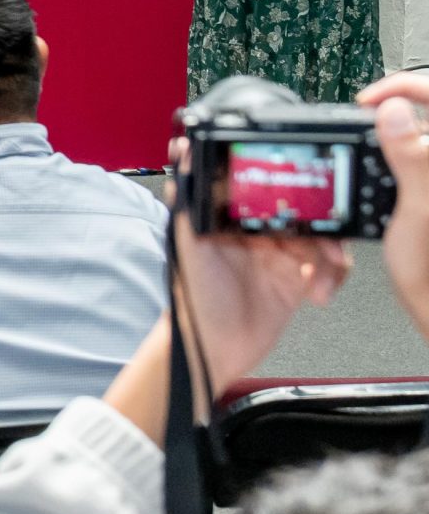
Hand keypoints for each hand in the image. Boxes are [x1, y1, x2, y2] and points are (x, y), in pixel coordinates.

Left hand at [174, 210, 348, 393]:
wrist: (212, 352)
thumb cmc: (192, 301)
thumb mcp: (188, 248)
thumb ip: (188, 206)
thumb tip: (182, 162)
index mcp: (230, 222)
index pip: (268, 195)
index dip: (292, 195)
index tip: (309, 201)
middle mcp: (254, 237)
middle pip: (300, 214)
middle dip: (321, 226)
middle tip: (328, 244)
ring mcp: (276, 259)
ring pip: (318, 240)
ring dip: (329, 256)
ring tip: (319, 281)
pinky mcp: (294, 282)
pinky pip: (325, 267)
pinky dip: (332, 276)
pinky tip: (318, 292)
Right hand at [356, 75, 428, 342]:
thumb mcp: (418, 211)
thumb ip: (411, 156)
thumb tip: (395, 112)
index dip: (404, 87)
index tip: (371, 103)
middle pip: (427, 112)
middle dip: (397, 106)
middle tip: (366, 116)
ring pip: (420, 135)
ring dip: (394, 132)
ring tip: (370, 144)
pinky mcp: (428, 191)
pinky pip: (416, 158)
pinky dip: (397, 155)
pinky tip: (384, 172)